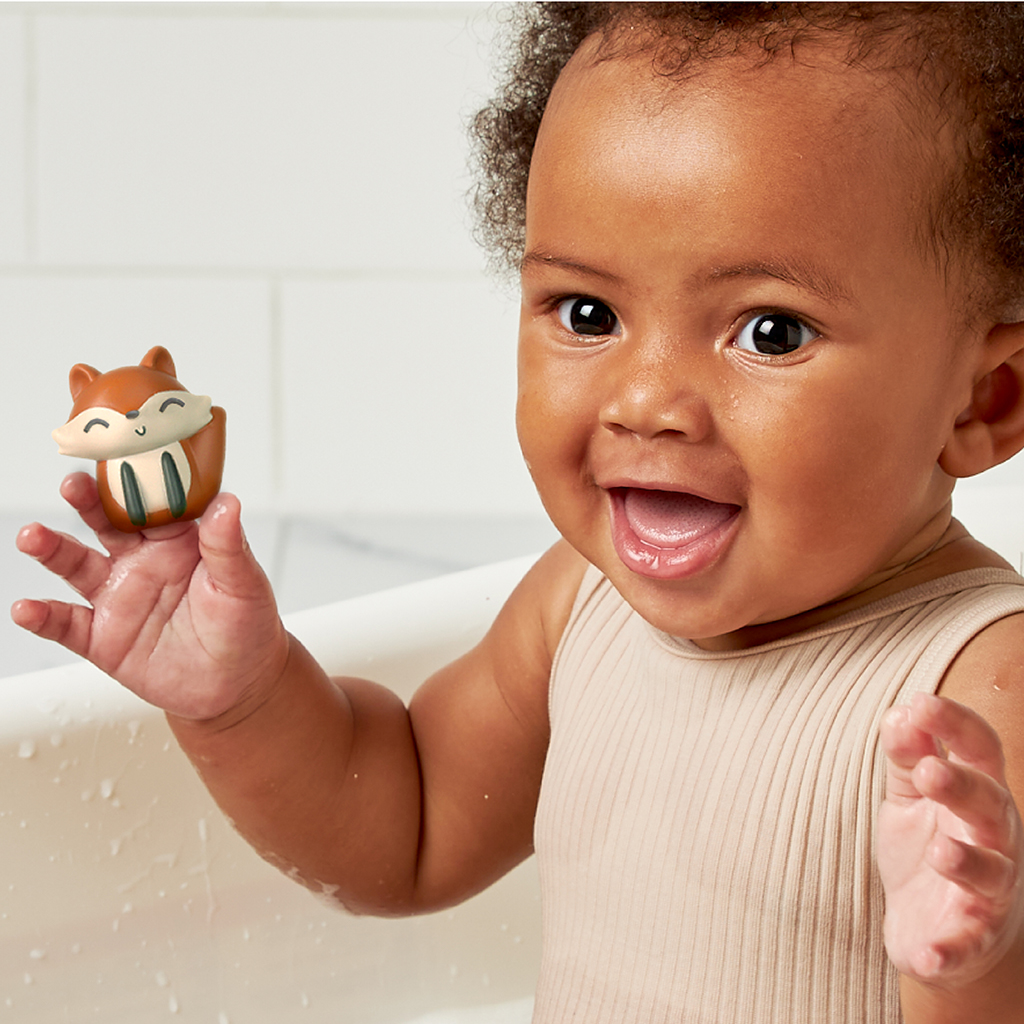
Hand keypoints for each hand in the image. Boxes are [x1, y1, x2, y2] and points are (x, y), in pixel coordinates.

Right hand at [11, 472, 288, 720]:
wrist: (238, 684)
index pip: (150, 502)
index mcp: (177, 541)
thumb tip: (227, 503)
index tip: (121, 457)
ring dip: (53, 550)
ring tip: (32, 537)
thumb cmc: (245, 625)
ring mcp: (119, 598)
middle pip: (105, 524)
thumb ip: (228, 545)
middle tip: (73, 484)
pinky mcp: (103, 638)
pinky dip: (44, 616)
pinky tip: (27, 608)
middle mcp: (141, 562)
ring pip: (77, 566)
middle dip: (86, 502)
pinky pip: (67, 624)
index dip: (135, 480)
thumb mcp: (243, 582)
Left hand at [879, 692, 1023, 986]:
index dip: (955, 724)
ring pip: (991, 874)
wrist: (933, 925)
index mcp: (979, 794)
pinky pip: (965, 946)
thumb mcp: (909, 795)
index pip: (980, 750)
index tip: (920, 702)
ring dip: (967, 863)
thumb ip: (907, 755)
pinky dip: (948, 952)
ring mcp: (986, 891)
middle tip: (930, 772)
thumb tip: (901, 711)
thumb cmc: (927, 844)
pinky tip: (927, 956)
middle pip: (990, 806)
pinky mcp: (969, 939)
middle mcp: (994, 839)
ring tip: (940, 851)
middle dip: (964, 788)